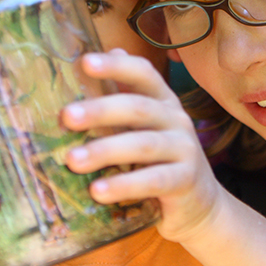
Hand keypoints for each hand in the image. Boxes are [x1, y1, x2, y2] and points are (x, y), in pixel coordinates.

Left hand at [60, 49, 231, 243]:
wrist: (199, 204)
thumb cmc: (159, 160)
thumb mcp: (141, 128)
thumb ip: (118, 98)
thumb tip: (86, 60)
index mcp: (163, 101)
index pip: (143, 73)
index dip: (116, 66)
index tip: (84, 62)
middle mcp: (176, 119)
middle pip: (138, 108)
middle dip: (100, 110)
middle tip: (67, 116)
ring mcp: (184, 149)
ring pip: (143, 144)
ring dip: (105, 151)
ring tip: (72, 160)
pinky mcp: (185, 180)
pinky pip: (153, 180)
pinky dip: (124, 185)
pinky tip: (98, 191)